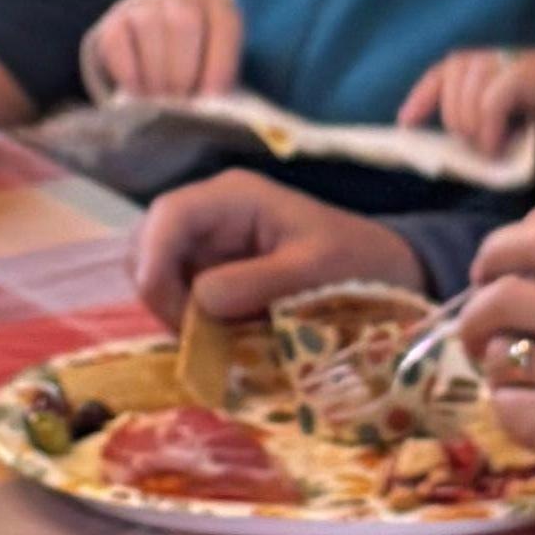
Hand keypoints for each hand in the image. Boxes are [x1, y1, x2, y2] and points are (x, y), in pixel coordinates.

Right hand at [84, 0, 241, 107]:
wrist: (156, 55)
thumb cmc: (195, 71)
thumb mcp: (215, 73)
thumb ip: (217, 84)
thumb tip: (210, 108)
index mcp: (217, 9)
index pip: (224, 25)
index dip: (220, 63)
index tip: (211, 96)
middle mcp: (182, 2)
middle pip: (184, 23)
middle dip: (182, 70)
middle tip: (179, 99)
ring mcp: (146, 7)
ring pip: (149, 26)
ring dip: (155, 71)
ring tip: (157, 98)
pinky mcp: (115, 22)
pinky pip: (117, 40)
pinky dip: (127, 70)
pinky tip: (136, 90)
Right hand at [131, 171, 421, 329]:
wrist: (387, 271)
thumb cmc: (358, 263)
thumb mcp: (315, 272)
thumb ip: (257, 282)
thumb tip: (199, 298)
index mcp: (235, 197)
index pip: (169, 215)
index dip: (155, 260)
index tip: (169, 310)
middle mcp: (212, 213)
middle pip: (148, 243)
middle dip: (159, 290)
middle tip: (195, 333)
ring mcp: (208, 242)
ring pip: (155, 270)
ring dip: (171, 307)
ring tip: (211, 336)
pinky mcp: (212, 270)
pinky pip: (176, 291)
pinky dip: (185, 317)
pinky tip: (217, 335)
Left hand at [400, 44, 534, 173]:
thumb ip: (509, 149)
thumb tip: (473, 166)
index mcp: (518, 71)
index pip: (454, 66)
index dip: (425, 92)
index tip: (407, 124)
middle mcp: (522, 58)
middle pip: (455, 67)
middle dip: (445, 111)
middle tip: (467, 150)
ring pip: (470, 76)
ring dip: (467, 119)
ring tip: (490, 152)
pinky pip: (497, 92)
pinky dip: (489, 122)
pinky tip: (504, 149)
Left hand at [452, 207, 534, 517]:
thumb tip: (534, 217)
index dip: (501, 248)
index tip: (486, 274)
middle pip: (506, 295)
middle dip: (476, 318)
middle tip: (478, 340)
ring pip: (501, 354)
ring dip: (501, 375)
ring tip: (531, 390)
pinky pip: (505, 404)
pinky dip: (513, 416)